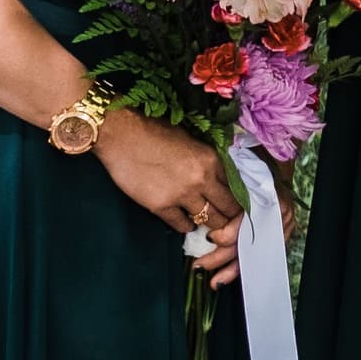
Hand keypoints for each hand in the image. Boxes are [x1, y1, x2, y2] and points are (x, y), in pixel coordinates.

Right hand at [96, 113, 244, 284]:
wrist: (123, 136)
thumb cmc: (156, 133)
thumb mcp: (192, 142)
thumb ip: (206, 162)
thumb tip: (217, 177)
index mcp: (212, 160)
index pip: (236, 187)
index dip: (237, 199)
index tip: (236, 206)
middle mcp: (202, 179)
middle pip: (227, 208)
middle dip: (229, 217)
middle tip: (227, 222)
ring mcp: (181, 194)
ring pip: (208, 220)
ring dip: (208, 223)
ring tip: (208, 226)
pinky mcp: (160, 206)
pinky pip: (181, 225)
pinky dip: (185, 226)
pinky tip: (185, 224)